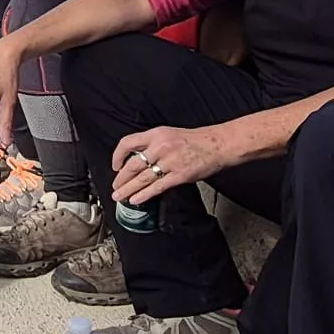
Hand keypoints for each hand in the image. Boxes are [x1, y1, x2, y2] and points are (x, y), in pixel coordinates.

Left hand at [111, 125, 238, 202]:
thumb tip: (137, 160)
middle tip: (115, 186)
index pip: (128, 143)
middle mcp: (161, 146)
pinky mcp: (180, 175)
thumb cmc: (196, 140)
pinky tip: (136, 200)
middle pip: (133, 165)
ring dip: (128, 189)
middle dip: (121, 178)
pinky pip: (157, 187)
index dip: (118, 156)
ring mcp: (170, 161)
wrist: (218, 144)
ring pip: (142, 178)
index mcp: (157, 134)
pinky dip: (144, 195)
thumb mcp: (170, 134)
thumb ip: (153, 145)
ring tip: (120, 196)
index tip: (115, 166)